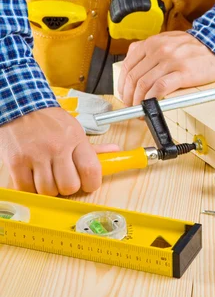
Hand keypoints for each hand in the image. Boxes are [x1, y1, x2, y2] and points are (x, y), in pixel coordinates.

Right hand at [0, 107, 118, 195]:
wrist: (20, 106)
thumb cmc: (49, 120)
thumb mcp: (74, 129)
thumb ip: (92, 147)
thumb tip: (115, 152)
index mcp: (75, 139)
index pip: (91, 170)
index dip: (91, 184)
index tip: (86, 184)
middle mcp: (57, 147)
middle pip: (69, 186)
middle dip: (67, 187)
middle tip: (62, 179)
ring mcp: (36, 155)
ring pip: (48, 190)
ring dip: (47, 189)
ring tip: (45, 176)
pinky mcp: (17, 162)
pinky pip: (27, 189)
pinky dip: (29, 188)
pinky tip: (31, 177)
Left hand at [118, 31, 214, 105]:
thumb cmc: (193, 46)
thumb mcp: (167, 39)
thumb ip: (149, 49)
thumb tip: (132, 65)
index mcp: (152, 43)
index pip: (128, 66)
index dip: (122, 85)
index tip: (124, 95)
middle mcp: (159, 50)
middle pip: (134, 78)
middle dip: (128, 97)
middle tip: (131, 107)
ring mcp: (171, 61)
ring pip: (144, 84)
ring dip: (138, 102)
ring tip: (140, 111)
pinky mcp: (183, 73)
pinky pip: (160, 88)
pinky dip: (151, 100)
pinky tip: (151, 106)